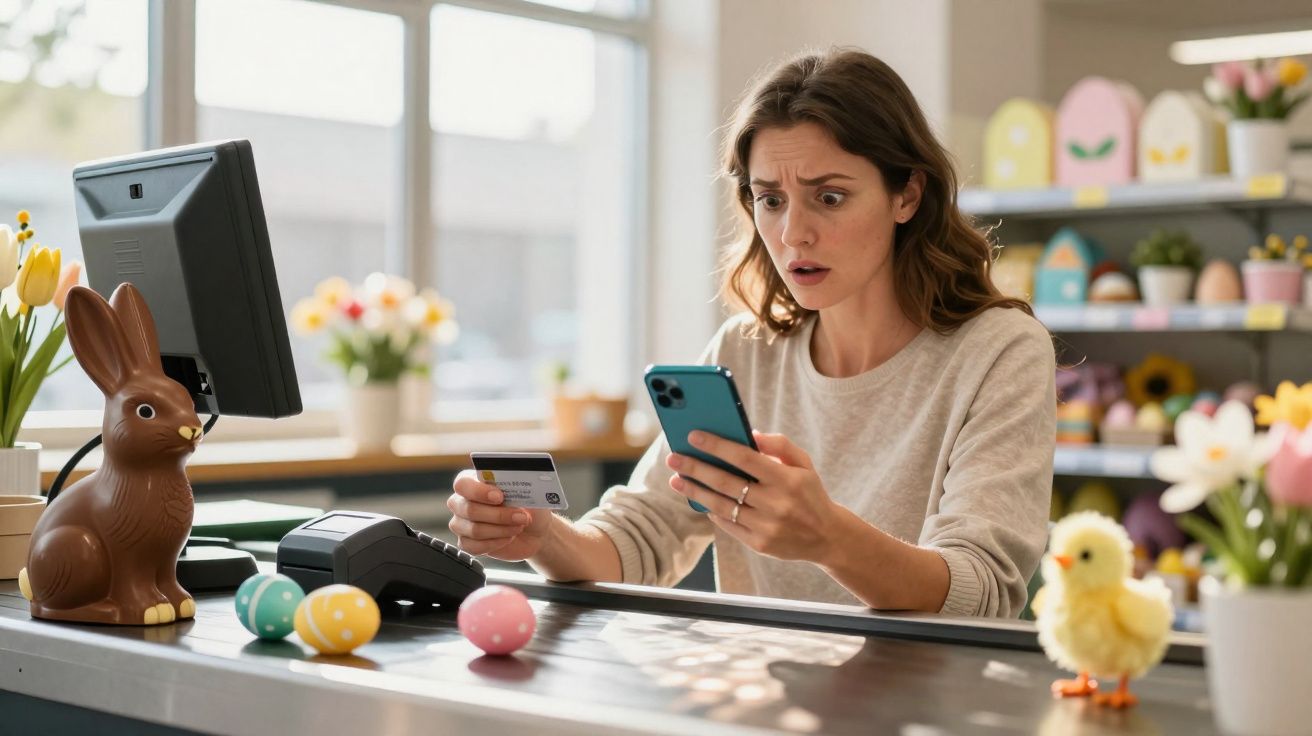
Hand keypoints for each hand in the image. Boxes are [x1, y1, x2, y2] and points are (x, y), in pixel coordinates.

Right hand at [447, 469, 555, 560]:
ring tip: (518, 527)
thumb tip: (508, 485)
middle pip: (469, 509)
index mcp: (472, 482)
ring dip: (501, 530)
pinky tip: (508, 538)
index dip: (479, 491)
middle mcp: (462, 502)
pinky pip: (474, 546)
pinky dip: (496, 543)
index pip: (463, 484)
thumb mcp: (525, 492)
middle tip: (520, 516)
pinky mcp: (467, 543)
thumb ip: (512, 486)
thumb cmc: (528, 507)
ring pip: (474, 530)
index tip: (500, 497)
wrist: (535, 530)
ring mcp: (462, 524)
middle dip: (499, 515)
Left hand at [666, 429, 839, 562]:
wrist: (827, 536)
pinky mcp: (759, 544)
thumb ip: (779, 445)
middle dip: (695, 468)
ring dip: (695, 491)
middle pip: (726, 482)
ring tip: (676, 480)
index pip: (744, 458)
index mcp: (787, 479)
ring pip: (721, 505)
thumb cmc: (809, 493)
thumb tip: (749, 434)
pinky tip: (699, 499)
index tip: (693, 436)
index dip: (717, 446)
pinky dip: (711, 511)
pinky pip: (728, 525)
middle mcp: (776, 503)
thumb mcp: (803, 463)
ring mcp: (767, 526)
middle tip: (674, 458)